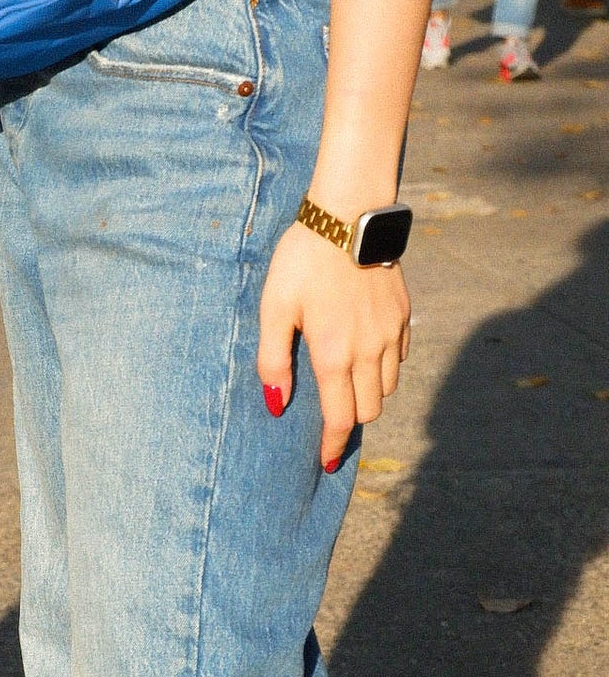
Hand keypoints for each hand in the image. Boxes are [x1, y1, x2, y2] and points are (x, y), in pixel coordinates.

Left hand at [258, 220, 410, 469]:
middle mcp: (369, 351)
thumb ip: (273, 360)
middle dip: (350, 421)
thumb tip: (276, 405)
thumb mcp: (273, 308)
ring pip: (388, 387)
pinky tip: (363, 353)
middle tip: (331, 419)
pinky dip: (383, 366)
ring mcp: (390, 333)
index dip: (333, 445)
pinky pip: (398, 357)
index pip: (340, 419)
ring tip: (345, 384)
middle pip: (369, 410)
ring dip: (368, 394)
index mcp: (334, 354)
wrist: (349, 215)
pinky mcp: (403, 314)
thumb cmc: (302, 261)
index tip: (326, 461)